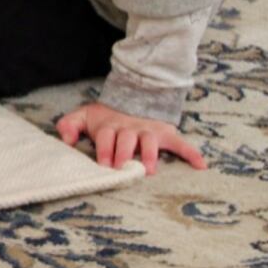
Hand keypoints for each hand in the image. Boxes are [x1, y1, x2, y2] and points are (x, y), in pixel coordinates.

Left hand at [55, 102, 205, 175]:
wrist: (134, 97)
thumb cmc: (105, 117)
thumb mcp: (84, 116)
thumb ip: (69, 125)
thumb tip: (66, 140)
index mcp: (110, 126)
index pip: (106, 136)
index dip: (104, 149)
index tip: (104, 164)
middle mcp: (130, 129)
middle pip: (127, 139)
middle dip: (124, 154)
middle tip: (123, 167)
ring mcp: (149, 131)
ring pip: (150, 142)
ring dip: (150, 155)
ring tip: (149, 170)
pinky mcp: (166, 134)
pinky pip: (180, 143)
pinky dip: (191, 153)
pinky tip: (201, 165)